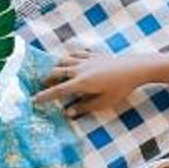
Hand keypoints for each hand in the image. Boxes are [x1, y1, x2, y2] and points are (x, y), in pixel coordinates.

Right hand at [40, 51, 154, 110]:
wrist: (134, 69)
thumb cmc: (120, 88)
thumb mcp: (103, 102)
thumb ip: (84, 107)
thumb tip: (67, 113)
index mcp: (81, 83)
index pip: (58, 90)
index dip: (45, 96)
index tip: (34, 100)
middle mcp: (80, 69)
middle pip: (57, 72)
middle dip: (48, 79)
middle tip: (43, 86)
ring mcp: (86, 60)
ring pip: (64, 60)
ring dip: (56, 66)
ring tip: (54, 73)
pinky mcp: (94, 55)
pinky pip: (76, 53)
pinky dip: (69, 57)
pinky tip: (69, 60)